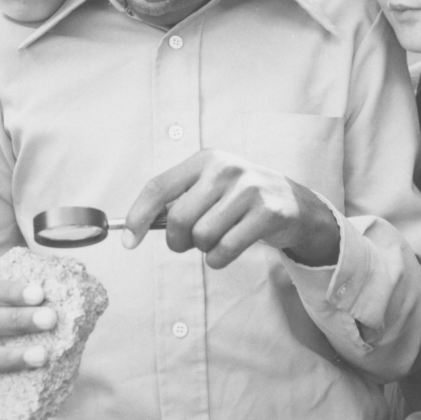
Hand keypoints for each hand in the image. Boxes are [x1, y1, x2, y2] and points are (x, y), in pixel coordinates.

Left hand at [121, 149, 340, 268]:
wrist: (293, 202)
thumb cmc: (240, 198)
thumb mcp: (210, 186)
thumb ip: (177, 201)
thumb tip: (134, 229)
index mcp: (205, 159)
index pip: (158, 187)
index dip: (137, 216)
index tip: (127, 242)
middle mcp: (225, 169)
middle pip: (178, 219)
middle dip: (177, 240)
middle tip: (189, 242)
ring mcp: (248, 189)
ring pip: (202, 237)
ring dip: (203, 249)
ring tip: (217, 239)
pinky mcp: (267, 213)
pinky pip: (224, 250)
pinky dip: (218, 259)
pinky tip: (228, 250)